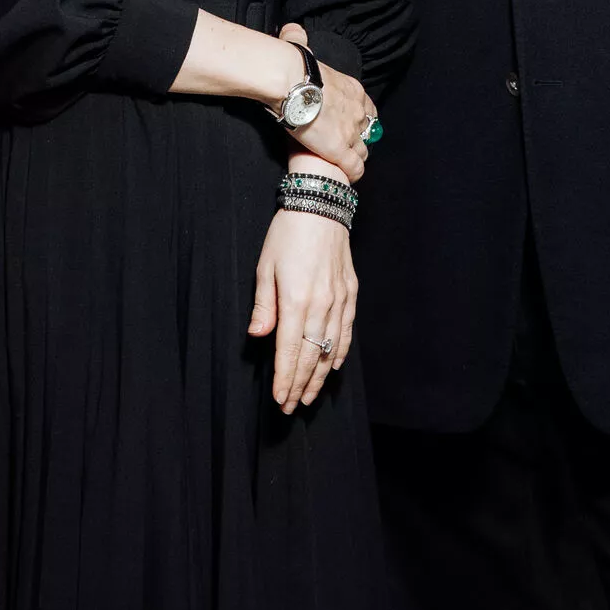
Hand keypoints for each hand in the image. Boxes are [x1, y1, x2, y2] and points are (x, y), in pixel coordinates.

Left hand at [247, 207, 358, 412]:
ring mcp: (339, 299)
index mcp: (296, 300)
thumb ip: (264, 305)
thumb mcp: (265, 267)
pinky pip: (346, 330)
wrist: (321, 204)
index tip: (279, 400)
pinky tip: (332, 366)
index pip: (290, 351)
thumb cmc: (287, 233)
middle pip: (311, 356)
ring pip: (331, 348)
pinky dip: (340, 352)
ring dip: (320, 376)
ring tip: (309, 396)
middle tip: (291, 406)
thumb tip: (257, 336)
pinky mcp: (351, 291)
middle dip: (300, 385)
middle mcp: (321, 304)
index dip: (285, 379)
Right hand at [274, 22, 376, 182]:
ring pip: (363, 151)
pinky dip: (352, 173)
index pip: (368, 108)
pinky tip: (344, 175)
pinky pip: (354, 168)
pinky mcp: (339, 149)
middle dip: (360, 139)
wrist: (291, 81)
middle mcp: (358, 110)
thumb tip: (292, 30)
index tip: (351, 124)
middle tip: (346, 145)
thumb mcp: (304, 49)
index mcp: (353, 89)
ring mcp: (350, 131)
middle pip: (368, 131)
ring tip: (344, 163)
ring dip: (355, 157)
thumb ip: (301, 41)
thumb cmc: (294, 65)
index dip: (361, 118)